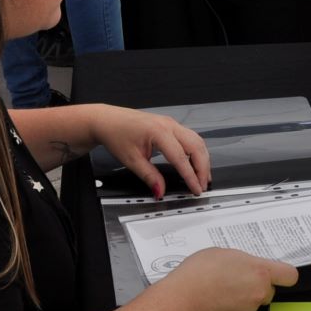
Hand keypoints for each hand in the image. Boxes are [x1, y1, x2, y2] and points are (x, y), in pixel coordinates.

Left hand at [89, 104, 209, 197]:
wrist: (107, 120)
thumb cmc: (116, 134)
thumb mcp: (131, 160)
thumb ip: (149, 176)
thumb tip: (160, 190)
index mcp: (159, 132)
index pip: (181, 158)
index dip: (191, 176)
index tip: (196, 189)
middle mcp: (168, 125)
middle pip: (196, 146)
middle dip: (202, 168)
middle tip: (202, 185)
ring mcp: (171, 123)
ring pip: (196, 140)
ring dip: (202, 159)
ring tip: (202, 176)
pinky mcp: (170, 125)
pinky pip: (190, 137)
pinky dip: (196, 151)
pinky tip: (195, 162)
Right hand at [163, 248, 298, 310]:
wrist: (179, 302)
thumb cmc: (197, 274)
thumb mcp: (224, 253)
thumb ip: (243, 262)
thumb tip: (246, 268)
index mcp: (259, 272)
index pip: (289, 275)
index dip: (283, 274)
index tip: (277, 274)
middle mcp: (258, 294)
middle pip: (268, 291)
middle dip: (256, 286)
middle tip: (235, 278)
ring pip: (252, 304)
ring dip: (241, 298)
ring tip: (218, 289)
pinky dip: (230, 310)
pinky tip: (214, 302)